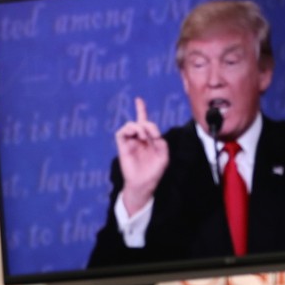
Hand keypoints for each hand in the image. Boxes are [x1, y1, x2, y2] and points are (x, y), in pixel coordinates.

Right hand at [115, 97, 168, 212]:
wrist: (143, 184)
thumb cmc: (154, 172)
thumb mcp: (164, 157)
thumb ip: (161, 143)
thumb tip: (153, 134)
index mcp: (148, 140)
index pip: (144, 122)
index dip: (140, 109)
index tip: (138, 100)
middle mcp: (138, 139)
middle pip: (139, 122)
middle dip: (147, 124)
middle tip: (153, 135)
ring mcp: (130, 143)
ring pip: (129, 126)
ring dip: (138, 127)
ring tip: (143, 136)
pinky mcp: (123, 148)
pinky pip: (121, 134)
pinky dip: (128, 130)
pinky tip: (136, 134)